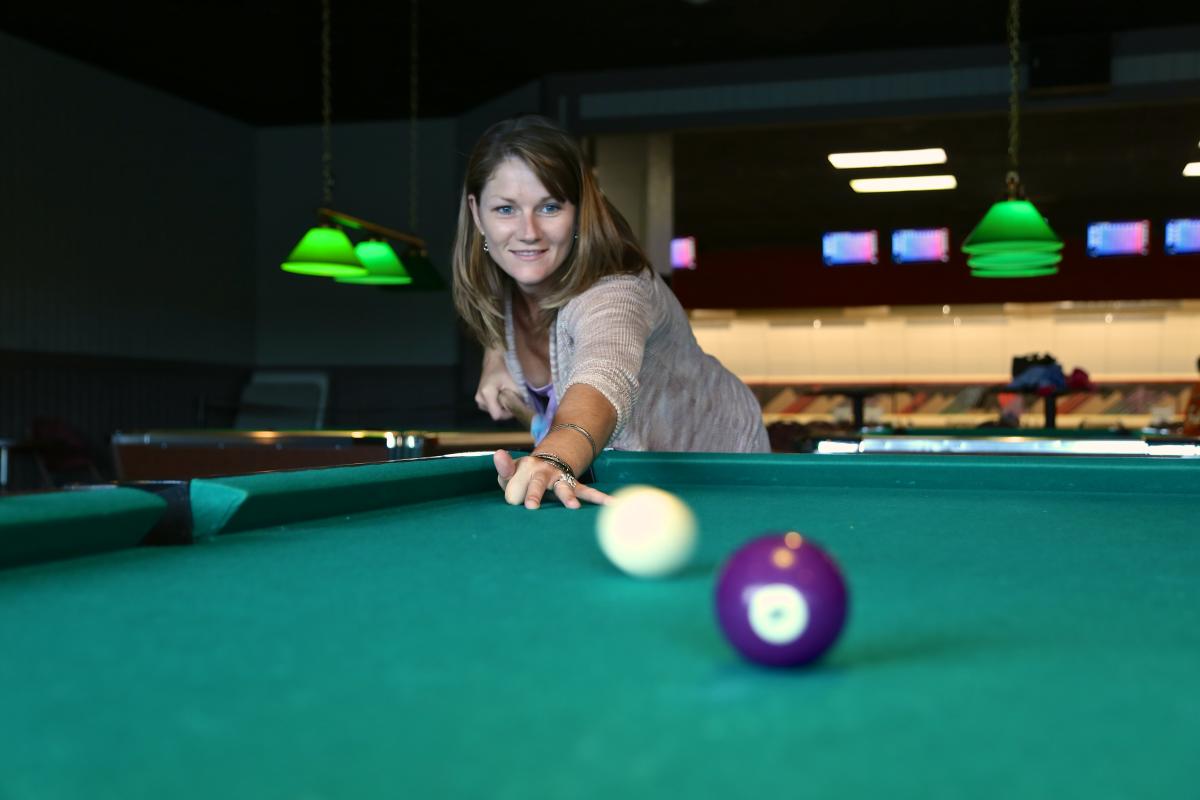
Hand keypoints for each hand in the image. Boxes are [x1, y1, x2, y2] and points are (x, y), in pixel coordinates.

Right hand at [475, 348, 522, 420]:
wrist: (493, 360)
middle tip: (512, 398)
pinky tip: (501, 395)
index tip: (514, 405)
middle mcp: (480, 399)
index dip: (508, 413)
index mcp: (487, 394)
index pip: (497, 415)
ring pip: (493, 411)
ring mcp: (478, 400)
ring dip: (502, 406)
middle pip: (496, 414)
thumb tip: (524, 409)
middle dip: (506, 409)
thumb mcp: (514, 383)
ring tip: (506, 394)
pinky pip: (491, 407)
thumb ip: (518, 398)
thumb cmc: (504, 369)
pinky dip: (498, 404)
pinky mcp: (479, 399)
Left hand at [493, 450, 609, 509]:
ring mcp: (560, 478)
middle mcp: (544, 471)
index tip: (514, 503)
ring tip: (573, 507)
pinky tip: (612, 504)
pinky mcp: (574, 486)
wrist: (549, 461)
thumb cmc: (524, 474)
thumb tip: (498, 453)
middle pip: (537, 483)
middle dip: (534, 494)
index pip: (514, 486)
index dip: (513, 495)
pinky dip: (600, 498)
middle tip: (531, 506)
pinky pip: (587, 492)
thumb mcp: (511, 470)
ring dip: (568, 497)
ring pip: (564, 488)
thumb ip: (504, 467)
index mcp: (526, 468)